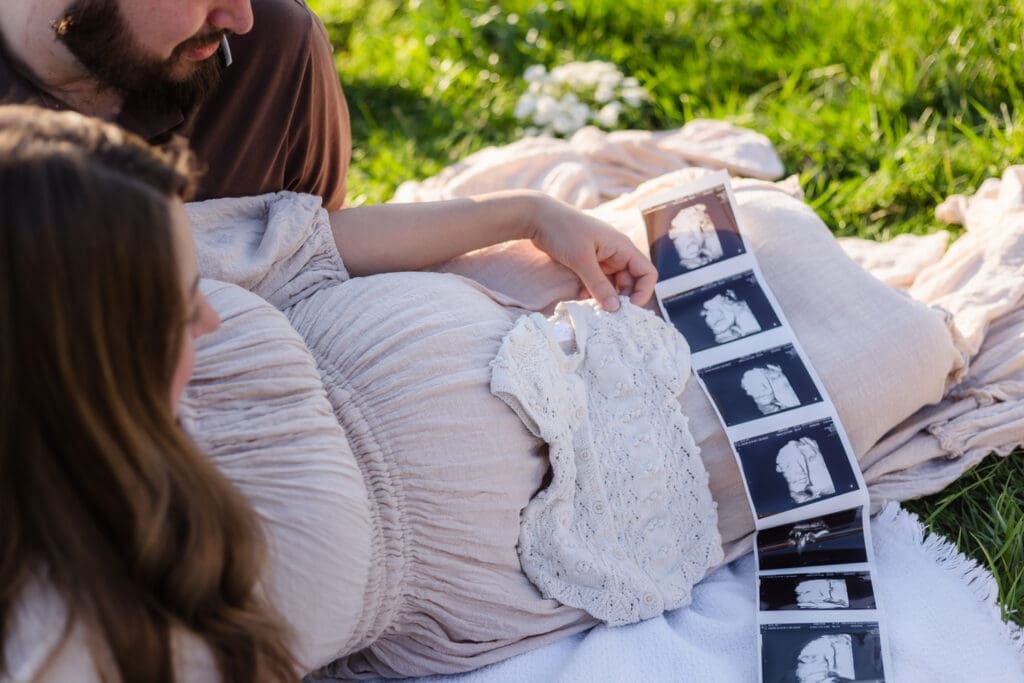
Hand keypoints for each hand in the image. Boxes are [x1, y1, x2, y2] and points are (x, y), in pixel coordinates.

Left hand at [528, 195, 656, 310]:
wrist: (538, 217)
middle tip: (607, 313)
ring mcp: (602, 258)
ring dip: (604, 296)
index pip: (646, 272)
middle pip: (630, 282)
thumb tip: (615, 308)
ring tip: (592, 307)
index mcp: (622, 247)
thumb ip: (598, 285)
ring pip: (612, 284)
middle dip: (621, 298)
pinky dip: (592, 291)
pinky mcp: (587, 263)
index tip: (629, 308)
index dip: (643, 292)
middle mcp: (615, 253)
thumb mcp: (581, 260)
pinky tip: (580, 296)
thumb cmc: (563, 231)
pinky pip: (597, 282)